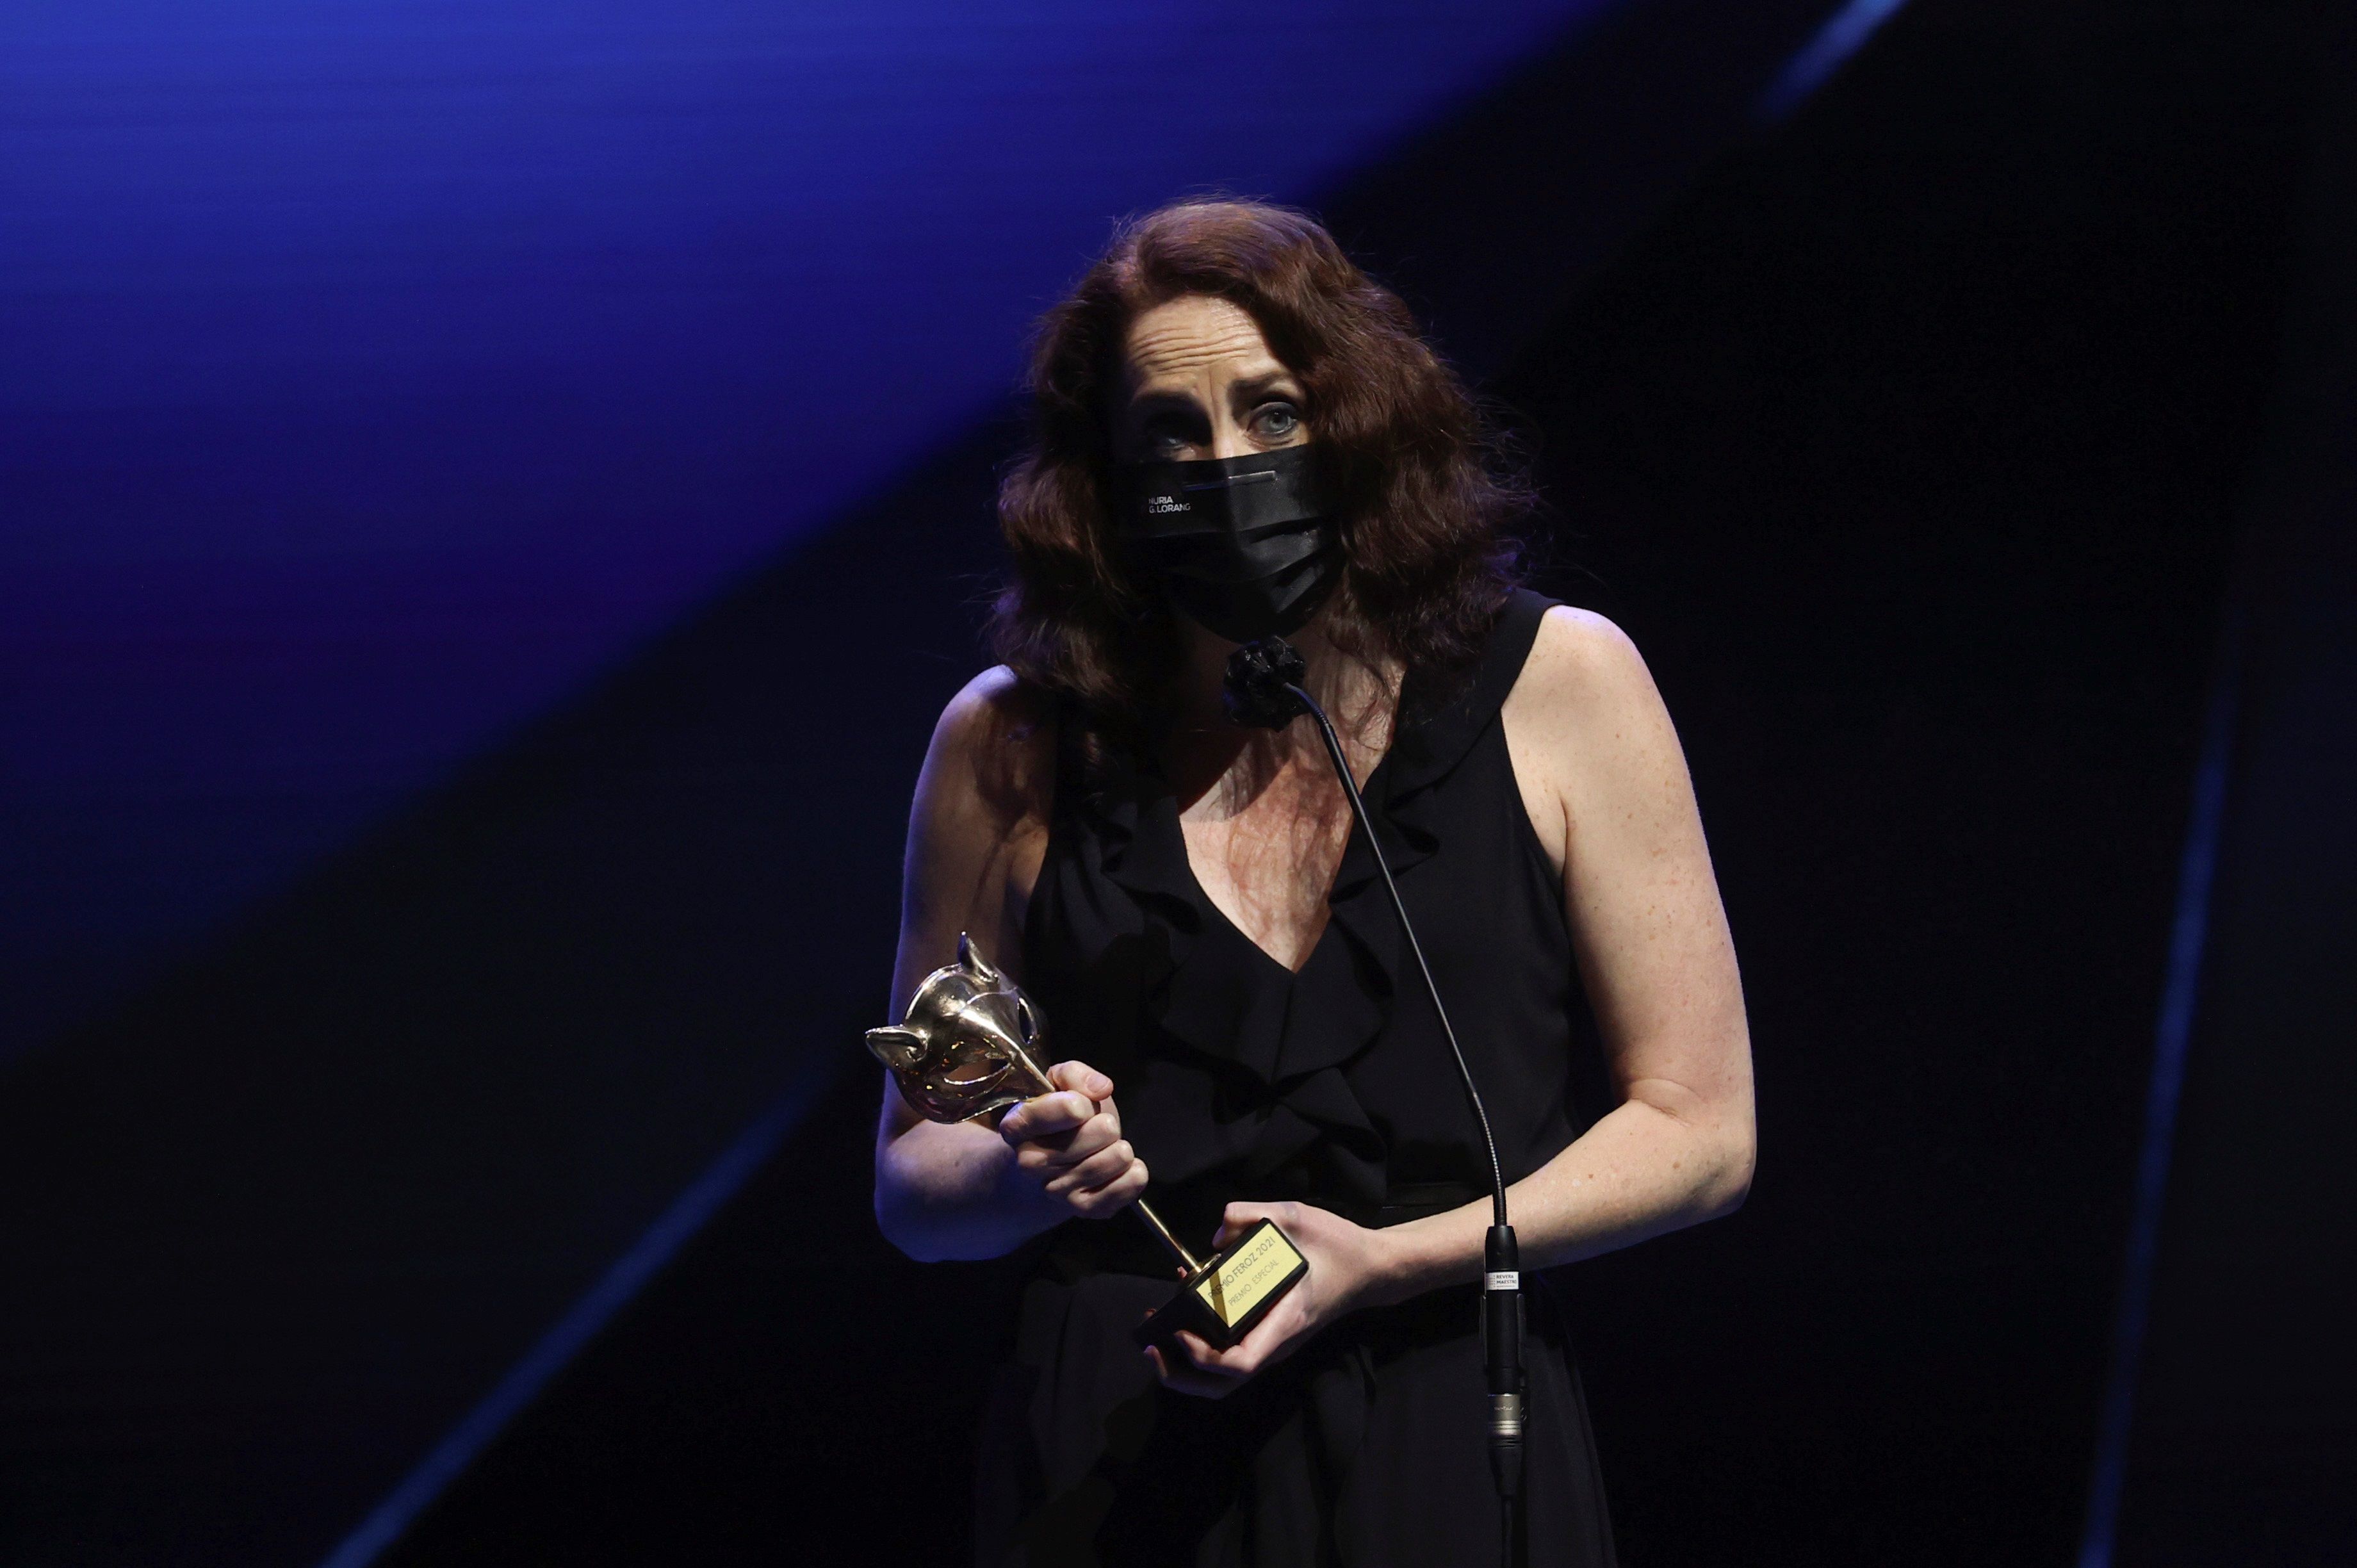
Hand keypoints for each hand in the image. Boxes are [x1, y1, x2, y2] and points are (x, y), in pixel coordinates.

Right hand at [996, 1060, 1148, 1220]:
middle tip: (1101, 1126)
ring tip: (1112, 1146)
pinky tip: (1127, 1167)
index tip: (1084, 1106)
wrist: (1057, 1163)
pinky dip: (1134, 1175)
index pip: (1049, 1113)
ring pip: (1106, 1162)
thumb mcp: (1061, 1085)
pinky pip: (1120, 1191)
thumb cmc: (1062, 1120)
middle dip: (1105, 1126)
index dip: (1076, 1105)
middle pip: (1088, 1137)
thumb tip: (1100, 1088)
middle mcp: (1029, 1162)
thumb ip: (1075, 1075)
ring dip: (1121, 1149)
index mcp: (1017, 1126)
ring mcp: (1054, 1190)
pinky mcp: (1082, 1209)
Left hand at [1144, 1200, 1399, 1397]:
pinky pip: (1230, 1355)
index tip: (1181, 1328)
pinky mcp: (1268, 1334)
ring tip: (1157, 1336)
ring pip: (1224, 1377)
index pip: (1242, 1362)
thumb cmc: (1337, 1246)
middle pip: (1224, 1385)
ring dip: (1186, 1366)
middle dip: (1181, 1375)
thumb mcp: (1298, 1216)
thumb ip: (1253, 1215)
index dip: (1204, 1355)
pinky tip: (1184, 1313)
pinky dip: (1201, 1346)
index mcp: (1285, 1320)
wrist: (1369, 1268)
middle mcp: (1277, 1341)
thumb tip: (1215, 1233)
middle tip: (1152, 1343)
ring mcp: (1272, 1342)